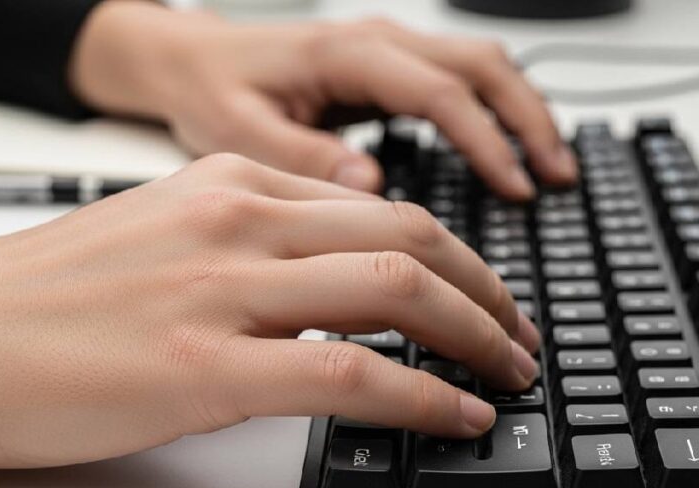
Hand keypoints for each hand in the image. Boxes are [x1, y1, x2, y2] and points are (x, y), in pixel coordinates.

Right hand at [0, 155, 539, 477]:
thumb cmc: (32, 302)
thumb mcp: (155, 243)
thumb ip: (240, 257)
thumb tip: (315, 304)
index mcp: (222, 184)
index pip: (375, 206)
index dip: (451, 253)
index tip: (477, 295)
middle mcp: (233, 220)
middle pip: (411, 236)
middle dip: (487, 292)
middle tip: (516, 337)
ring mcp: (222, 289)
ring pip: (400, 290)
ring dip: (477, 336)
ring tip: (508, 376)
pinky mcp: (204, 369)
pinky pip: (352, 376)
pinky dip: (425, 397)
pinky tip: (458, 416)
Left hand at [71, 2, 576, 198]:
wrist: (189, 61)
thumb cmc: (209, 92)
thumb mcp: (238, 133)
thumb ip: (302, 158)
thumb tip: (372, 188)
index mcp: (343, 54)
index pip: (439, 92)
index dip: (485, 140)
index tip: (516, 186)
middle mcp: (372, 42)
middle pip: (480, 64)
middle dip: (527, 119)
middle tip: (556, 179)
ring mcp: (382, 50)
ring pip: (476, 65)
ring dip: (519, 111)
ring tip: (549, 169)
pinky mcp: (381, 69)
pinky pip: (453, 80)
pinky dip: (490, 112)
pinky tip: (501, 152)